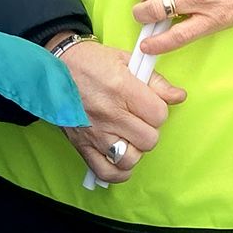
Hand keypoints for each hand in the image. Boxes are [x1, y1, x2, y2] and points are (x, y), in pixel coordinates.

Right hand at [55, 39, 184, 183]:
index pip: (159, 115)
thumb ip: (155, 81)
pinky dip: (118, 171)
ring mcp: (94, 133)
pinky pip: (107, 172)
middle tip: (138, 119)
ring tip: (128, 136)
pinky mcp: (82, 145)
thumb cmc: (90, 62)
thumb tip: (179, 96)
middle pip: (148, 139)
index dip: (158, 110)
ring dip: (134, 149)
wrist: (53, 69)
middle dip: (148, 129)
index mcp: (121, 88)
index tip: (149, 104)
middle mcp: (109, 113)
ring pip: (131, 158)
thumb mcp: (125, 60)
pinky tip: (120, 157)